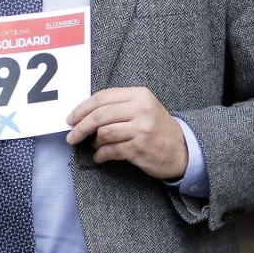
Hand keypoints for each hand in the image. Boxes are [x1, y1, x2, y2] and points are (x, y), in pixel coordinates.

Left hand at [67, 87, 187, 179]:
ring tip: (95, 146)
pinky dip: (101, 155)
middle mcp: (141, 109)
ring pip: (103, 133)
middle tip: (72, 136)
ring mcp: (141, 129)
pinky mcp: (140, 148)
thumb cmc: (156, 128)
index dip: (82, 108)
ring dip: (94, 142)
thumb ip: (118, 105)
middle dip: (80, 127)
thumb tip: (83, 114)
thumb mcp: (142, 108)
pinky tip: (100, 157)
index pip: (102, 97)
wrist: (182, 149)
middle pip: (99, 115)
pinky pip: (111, 150)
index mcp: (139, 95)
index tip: (71, 118)